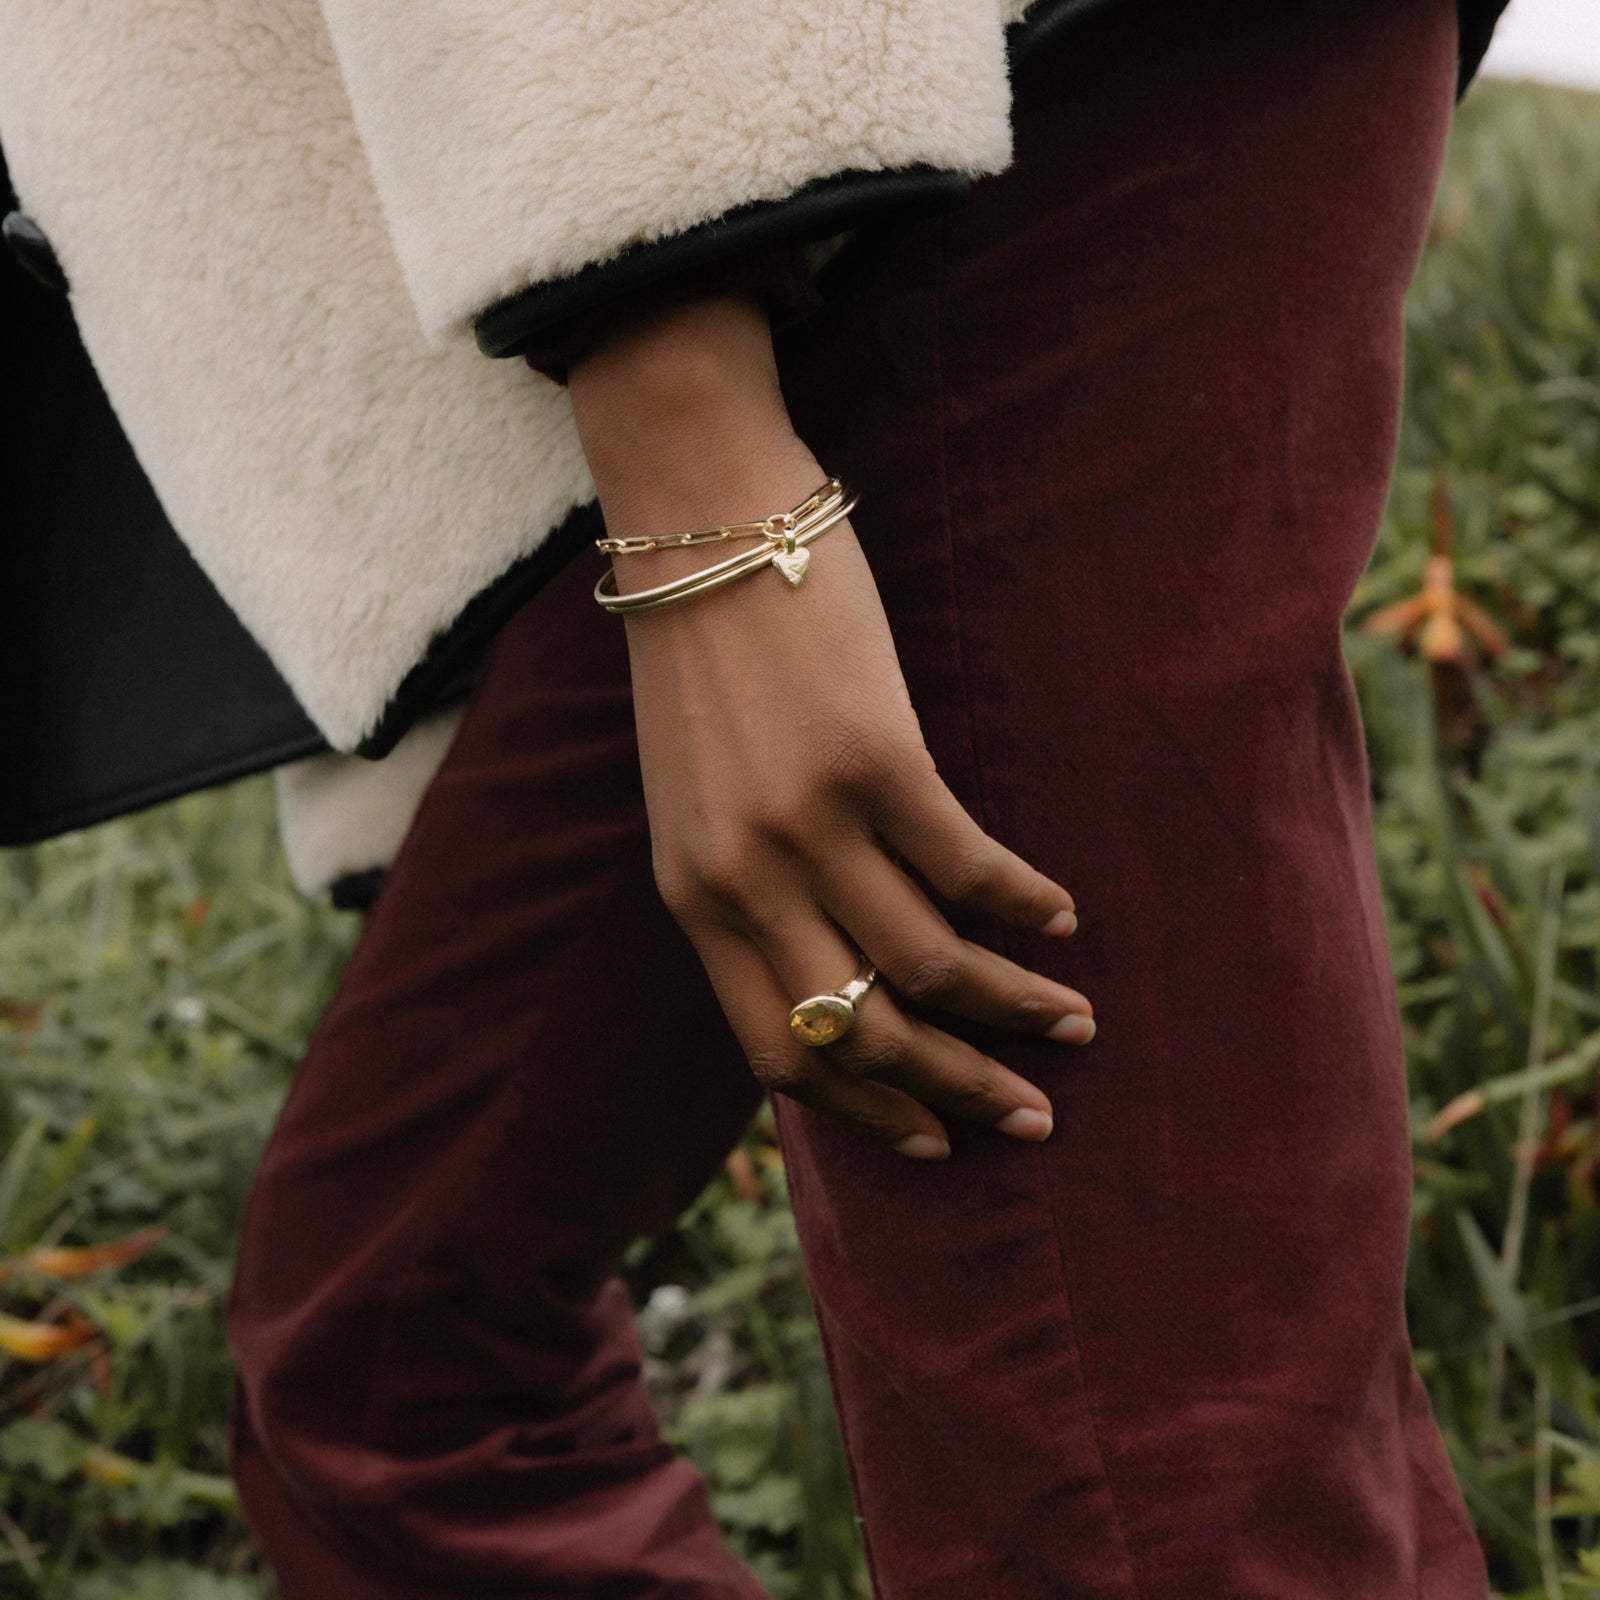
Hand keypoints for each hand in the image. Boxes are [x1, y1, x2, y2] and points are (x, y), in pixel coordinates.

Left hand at [568, 295, 1093, 1159]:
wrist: (699, 526)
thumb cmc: (705, 664)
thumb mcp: (696, 802)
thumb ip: (746, 888)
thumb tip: (833, 965)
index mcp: (696, 900)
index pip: (781, 1054)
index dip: (865, 1110)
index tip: (931, 1137)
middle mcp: (746, 880)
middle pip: (865, 1033)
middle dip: (957, 1091)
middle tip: (1031, 1118)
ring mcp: (807, 824)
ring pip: (928, 965)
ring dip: (1015, 1007)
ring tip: (1075, 1020)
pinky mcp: (873, 758)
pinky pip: (968, 868)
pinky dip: (1024, 906)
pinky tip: (1062, 917)